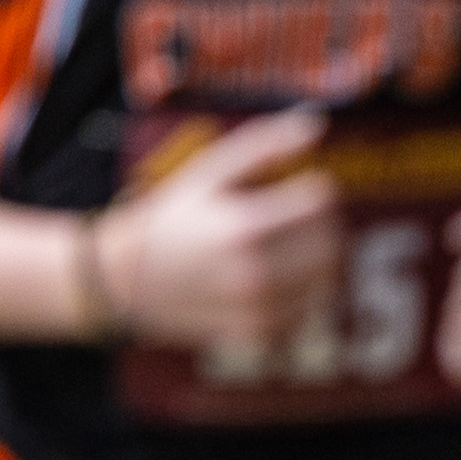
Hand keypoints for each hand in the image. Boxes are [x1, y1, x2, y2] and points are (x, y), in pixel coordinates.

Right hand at [98, 110, 341, 351]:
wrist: (128, 278)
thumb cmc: (173, 216)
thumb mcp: (210, 170)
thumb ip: (264, 145)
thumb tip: (316, 126)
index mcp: (244, 226)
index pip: (321, 202)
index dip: (318, 187)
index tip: (302, 186)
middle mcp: (255, 273)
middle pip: (332, 242)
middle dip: (325, 223)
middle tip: (302, 216)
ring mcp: (258, 309)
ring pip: (327, 279)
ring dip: (320, 257)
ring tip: (291, 244)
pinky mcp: (258, 334)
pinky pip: (308, 309)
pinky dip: (304, 291)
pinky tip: (279, 276)